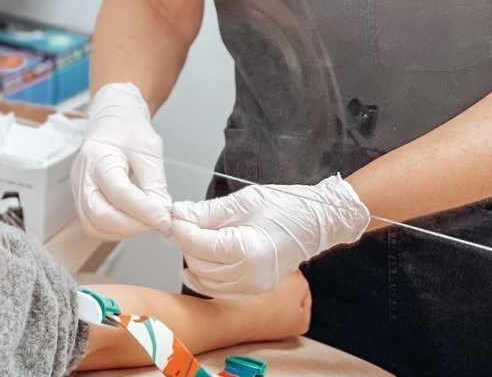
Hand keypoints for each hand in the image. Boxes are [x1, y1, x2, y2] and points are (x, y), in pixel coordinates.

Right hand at [72, 82, 172, 239]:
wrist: (112, 122)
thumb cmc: (129, 130)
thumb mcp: (150, 150)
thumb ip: (155, 184)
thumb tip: (162, 214)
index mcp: (98, 155)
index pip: (118, 192)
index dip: (143, 210)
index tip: (165, 218)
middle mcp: (82, 175)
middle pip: (99, 214)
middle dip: (132, 225)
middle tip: (157, 222)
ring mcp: (78, 189)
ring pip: (95, 225)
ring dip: (125, 230)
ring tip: (147, 219)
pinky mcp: (81, 200)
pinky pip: (95, 225)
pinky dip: (116, 229)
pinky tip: (133, 219)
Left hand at [170, 175, 369, 295]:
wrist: (315, 223)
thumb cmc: (285, 207)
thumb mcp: (244, 201)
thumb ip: (208, 211)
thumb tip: (180, 213)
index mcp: (248, 249)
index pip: (198, 243)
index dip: (181, 227)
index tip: (175, 213)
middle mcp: (250, 275)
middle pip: (198, 264)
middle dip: (186, 242)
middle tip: (184, 221)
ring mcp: (254, 287)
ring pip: (205, 281)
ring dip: (193, 260)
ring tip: (194, 237)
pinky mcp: (255, 290)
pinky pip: (219, 290)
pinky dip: (205, 278)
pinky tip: (200, 262)